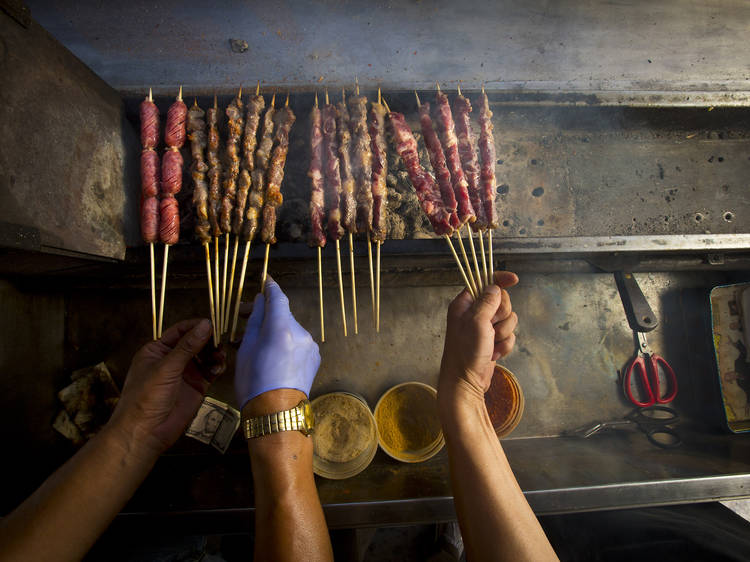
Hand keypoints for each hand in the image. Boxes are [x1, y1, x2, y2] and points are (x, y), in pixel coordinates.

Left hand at [107, 318, 213, 457]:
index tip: (212, 324)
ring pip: (205, 356)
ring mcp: (185, 373)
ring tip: (219, 356)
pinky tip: (218, 369)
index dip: (196, 327)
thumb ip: (187, 346)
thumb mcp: (166, 368)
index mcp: (157, 350)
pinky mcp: (196, 387)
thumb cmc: (146, 398)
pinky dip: (217, 368)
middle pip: (195, 342)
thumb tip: (206, 325)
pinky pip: (210, 371)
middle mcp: (172, 360)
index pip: (180, 331)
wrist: (145, 433)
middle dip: (208, 341)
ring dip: (214, 354)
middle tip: (219, 342)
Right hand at [235, 278, 319, 409]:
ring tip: (258, 346)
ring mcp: (311, 346)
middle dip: (267, 315)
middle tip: (246, 318)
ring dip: (276, 332)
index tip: (266, 280)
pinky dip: (287, 344)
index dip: (271, 287)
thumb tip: (261, 301)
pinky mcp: (315, 357)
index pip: (278, 298)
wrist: (277, 413)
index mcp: (282, 328)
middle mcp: (301, 333)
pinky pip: (298, 343)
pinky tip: (274, 358)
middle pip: (283, 315)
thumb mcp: (246, 349)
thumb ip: (255, 320)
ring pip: (290, 330)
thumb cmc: (255, 383)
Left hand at [439, 271, 518, 403]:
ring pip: (508, 319)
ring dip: (503, 333)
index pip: (483, 282)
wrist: (465, 382)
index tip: (514, 279)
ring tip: (490, 343)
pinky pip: (509, 335)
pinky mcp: (492, 340)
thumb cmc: (465, 353)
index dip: (499, 279)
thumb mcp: (476, 322)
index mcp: (464, 305)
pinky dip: (504, 345)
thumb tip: (495, 287)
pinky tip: (493, 353)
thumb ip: (487, 301)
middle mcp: (474, 314)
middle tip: (491, 327)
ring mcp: (484, 328)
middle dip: (502, 315)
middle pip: (501, 301)